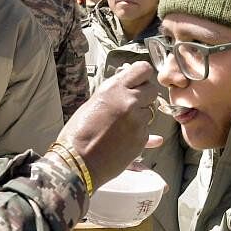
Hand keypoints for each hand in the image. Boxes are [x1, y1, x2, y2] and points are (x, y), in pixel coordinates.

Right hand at [57, 61, 161, 187]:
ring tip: (120, 126)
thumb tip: (126, 78)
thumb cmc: (79, 132)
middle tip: (131, 105)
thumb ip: (114, 90)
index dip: (142, 76)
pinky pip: (147, 131)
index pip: (143, 69)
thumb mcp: (93, 102)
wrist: (78, 161)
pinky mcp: (141, 139)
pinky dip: (138, 133)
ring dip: (140, 116)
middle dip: (144, 96)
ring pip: (150, 112)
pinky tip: (122, 138)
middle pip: (152, 90)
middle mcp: (129, 102)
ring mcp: (137, 121)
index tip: (138, 82)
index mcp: (114, 89)